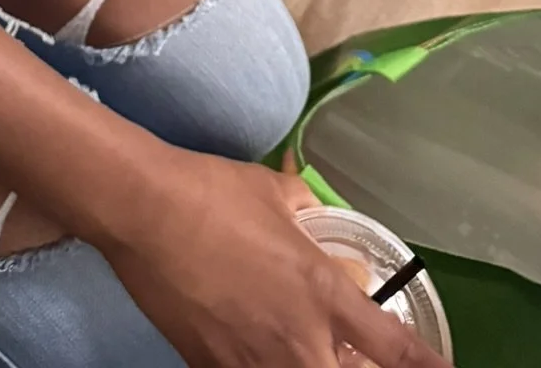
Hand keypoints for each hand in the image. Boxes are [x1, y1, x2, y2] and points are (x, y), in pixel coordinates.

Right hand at [104, 149, 448, 367]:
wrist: (146, 212)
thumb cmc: (214, 192)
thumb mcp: (272, 191)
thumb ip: (303, 209)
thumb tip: (310, 215)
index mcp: (323, 294)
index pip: (394, 351)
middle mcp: (299, 343)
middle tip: (353, 355)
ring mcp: (253, 365)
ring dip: (308, 367)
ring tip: (296, 347)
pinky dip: (258, 366)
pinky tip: (250, 347)